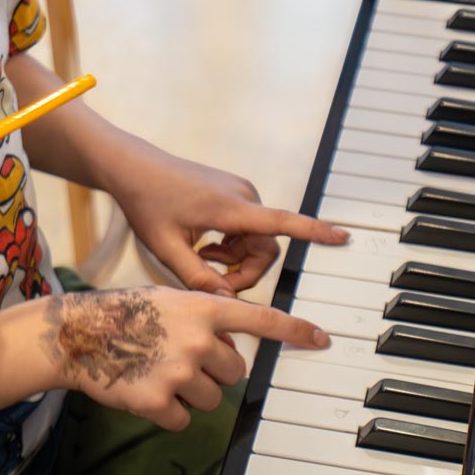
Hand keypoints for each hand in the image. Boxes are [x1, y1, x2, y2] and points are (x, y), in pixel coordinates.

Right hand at [43, 285, 329, 429]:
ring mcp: (179, 372)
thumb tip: (230, 352)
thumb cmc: (126, 314)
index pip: (262, 319)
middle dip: (215, 371)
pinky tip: (146, 390)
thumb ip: (206, 320)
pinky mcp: (158, 402)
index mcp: (204, 308)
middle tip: (182, 359)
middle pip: (235, 372)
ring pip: (212, 399)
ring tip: (159, 371)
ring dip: (192, 393)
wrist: (79, 334)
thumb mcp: (172, 301)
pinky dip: (169, 412)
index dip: (296, 331)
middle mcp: (198, 339)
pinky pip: (184, 419)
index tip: (322, 340)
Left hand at [109, 141, 348, 294]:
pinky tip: (204, 245)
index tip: (341, 237)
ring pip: (256, 240)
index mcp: (230, 208)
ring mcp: (240, 193)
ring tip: (201, 257)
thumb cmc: (147, 203)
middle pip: (266, 247)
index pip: (282, 222)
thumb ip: (197, 279)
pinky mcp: (234, 194)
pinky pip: (247, 229)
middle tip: (212, 281)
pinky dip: (231, 244)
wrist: (134, 168)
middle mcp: (243, 196)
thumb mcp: (167, 249)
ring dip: (235, 258)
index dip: (314, 232)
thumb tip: (226, 306)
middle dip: (245, 271)